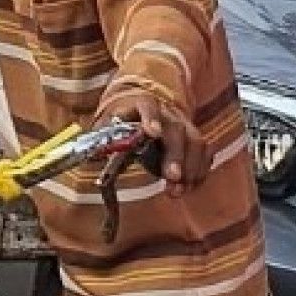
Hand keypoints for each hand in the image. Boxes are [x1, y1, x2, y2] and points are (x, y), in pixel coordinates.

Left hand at [95, 87, 209, 193]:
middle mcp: (167, 114)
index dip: (150, 118)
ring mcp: (184, 126)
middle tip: (172, 177)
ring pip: (196, 142)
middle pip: (176, 130)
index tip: (152, 133)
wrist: (145, 110)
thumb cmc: (124, 121)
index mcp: (142, 105)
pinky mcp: (194, 140)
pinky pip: (205, 153)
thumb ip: (103, 138)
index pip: (147, 106)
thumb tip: (90, 155)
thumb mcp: (109, 124)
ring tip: (178, 190)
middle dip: (175, 154)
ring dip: (190, 168)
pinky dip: (200, 171)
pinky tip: (190, 187)